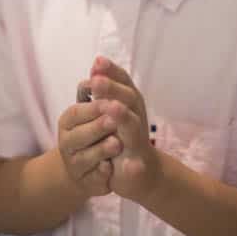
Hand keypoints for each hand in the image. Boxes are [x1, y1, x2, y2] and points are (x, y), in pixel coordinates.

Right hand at [57, 90, 121, 198]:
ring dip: (101, 150)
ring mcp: (75, 165)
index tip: (112, 102)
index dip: (94, 108)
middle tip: (115, 120)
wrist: (102, 165)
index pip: (77, 112)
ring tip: (117, 143)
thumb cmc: (100, 129)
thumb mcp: (102, 106)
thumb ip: (103, 82)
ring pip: (85, 158)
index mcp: (69, 121)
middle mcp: (67, 142)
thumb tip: (99, 60)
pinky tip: (110, 169)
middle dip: (98, 127)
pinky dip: (101, 174)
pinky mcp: (86, 183)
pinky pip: (92, 179)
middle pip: (78, 135)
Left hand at [89, 56, 159, 201]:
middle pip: (128, 99)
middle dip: (112, 89)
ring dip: (124, 118)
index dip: (111, 71)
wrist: (141, 173)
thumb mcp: (113, 110)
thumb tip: (95, 67)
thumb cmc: (121, 135)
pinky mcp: (138, 166)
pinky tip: (130, 165)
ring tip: (113, 108)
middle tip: (96, 81)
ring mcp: (138, 142)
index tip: (96, 61)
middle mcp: (137, 118)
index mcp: (130, 103)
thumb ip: (106, 91)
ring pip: (133, 127)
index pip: (123, 82)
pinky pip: (137, 165)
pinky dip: (134, 165)